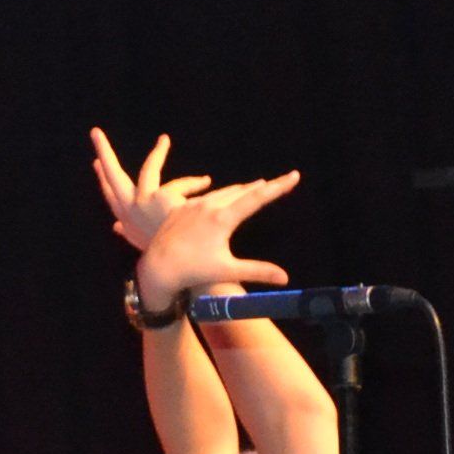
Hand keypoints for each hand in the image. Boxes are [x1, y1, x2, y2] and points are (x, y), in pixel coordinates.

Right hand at [90, 128, 217, 256]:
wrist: (179, 268)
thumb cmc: (165, 254)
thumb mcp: (145, 242)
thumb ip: (130, 232)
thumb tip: (116, 226)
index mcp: (127, 220)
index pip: (110, 195)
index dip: (103, 180)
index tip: (96, 163)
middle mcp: (130, 210)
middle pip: (113, 176)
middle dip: (104, 153)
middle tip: (95, 133)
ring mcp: (144, 202)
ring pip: (149, 168)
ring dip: (157, 153)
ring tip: (163, 140)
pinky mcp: (161, 198)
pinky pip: (180, 184)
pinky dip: (194, 183)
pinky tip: (205, 181)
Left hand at [130, 171, 297, 320]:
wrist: (159, 267)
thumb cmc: (194, 271)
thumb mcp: (229, 271)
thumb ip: (258, 271)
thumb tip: (285, 278)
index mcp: (222, 219)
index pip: (257, 198)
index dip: (278, 187)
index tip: (294, 175)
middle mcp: (209, 207)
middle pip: (242, 191)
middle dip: (263, 187)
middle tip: (281, 180)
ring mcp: (194, 206)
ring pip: (224, 192)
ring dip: (242, 189)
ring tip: (256, 186)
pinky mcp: (181, 208)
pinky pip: (206, 197)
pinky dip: (221, 196)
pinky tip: (224, 197)